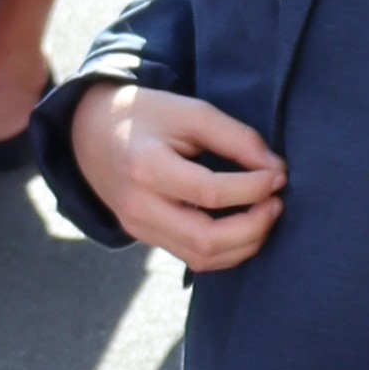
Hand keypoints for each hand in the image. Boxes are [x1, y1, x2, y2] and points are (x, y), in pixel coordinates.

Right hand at [66, 81, 285, 269]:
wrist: (90, 133)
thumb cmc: (146, 116)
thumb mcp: (190, 112)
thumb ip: (236, 138)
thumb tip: (276, 171)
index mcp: (146, 168)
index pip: (211, 193)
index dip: (254, 187)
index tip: (278, 174)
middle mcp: (139, 206)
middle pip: (207, 239)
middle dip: (255, 227)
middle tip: (277, 203)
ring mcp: (139, 227)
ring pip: (202, 258)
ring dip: (245, 244)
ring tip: (265, 216)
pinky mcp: (145, 237)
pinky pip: (193, 257)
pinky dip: (227, 250)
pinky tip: (245, 227)